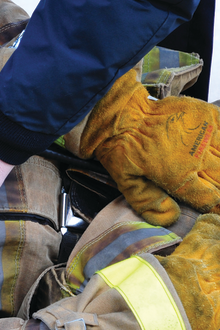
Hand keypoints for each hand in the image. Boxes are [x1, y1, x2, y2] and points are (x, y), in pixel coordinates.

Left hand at [80, 70, 219, 225]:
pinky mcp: (207, 116)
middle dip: (217, 186)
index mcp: (178, 176)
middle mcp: (197, 157)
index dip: (212, 206)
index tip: (210, 206)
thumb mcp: (124, 180)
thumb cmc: (119, 145)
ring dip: (219, 167)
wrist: (121, 111)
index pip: (209, 199)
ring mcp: (205, 135)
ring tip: (209, 170)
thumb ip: (148, 202)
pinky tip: (213, 149)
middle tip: (208, 185)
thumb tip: (170, 218)